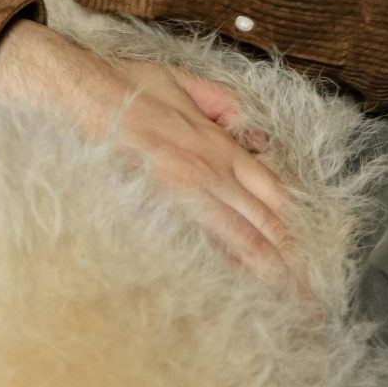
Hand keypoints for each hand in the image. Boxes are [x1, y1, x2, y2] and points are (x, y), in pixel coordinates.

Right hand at [0, 20, 295, 281]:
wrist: (73, 91)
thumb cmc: (120, 85)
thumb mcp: (181, 80)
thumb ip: (222, 105)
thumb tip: (254, 135)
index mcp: (218, 145)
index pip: (274, 199)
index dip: (295, 235)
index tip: (307, 264)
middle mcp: (209, 171)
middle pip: (266, 228)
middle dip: (293, 269)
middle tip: (314, 304)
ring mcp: (184, 191)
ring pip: (242, 241)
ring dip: (272, 275)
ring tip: (292, 306)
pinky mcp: (155, 205)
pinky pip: (199, 243)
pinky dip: (225, 269)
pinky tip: (237, 293)